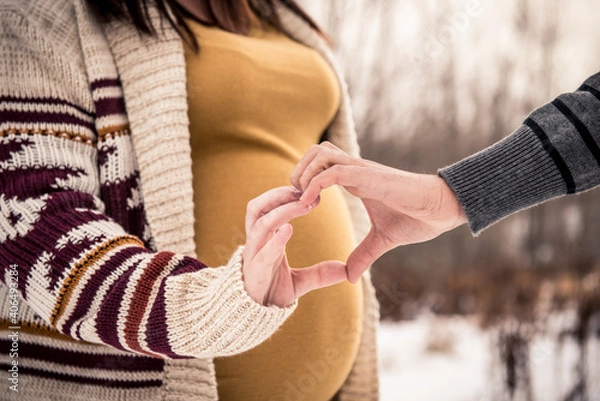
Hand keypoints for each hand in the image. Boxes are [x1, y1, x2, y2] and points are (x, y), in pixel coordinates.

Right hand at [242, 186, 348, 306]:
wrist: (252, 319)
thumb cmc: (270, 293)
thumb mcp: (299, 282)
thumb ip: (319, 274)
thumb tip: (345, 271)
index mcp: (264, 239)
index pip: (268, 207)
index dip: (284, 196)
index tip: (307, 189)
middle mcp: (255, 242)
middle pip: (257, 207)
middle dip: (277, 195)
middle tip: (302, 189)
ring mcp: (253, 256)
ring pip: (260, 224)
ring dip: (281, 211)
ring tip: (302, 204)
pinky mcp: (255, 272)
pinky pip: (263, 252)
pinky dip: (275, 240)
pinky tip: (289, 230)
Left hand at [290, 142, 467, 281]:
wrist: (443, 210)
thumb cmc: (417, 218)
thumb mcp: (382, 240)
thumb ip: (363, 254)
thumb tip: (350, 277)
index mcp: (356, 180)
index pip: (320, 164)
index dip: (305, 181)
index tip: (301, 207)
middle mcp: (355, 170)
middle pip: (315, 151)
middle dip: (299, 173)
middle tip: (298, 201)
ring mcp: (361, 170)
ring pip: (320, 153)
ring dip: (306, 174)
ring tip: (305, 201)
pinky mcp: (369, 177)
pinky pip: (333, 172)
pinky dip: (316, 184)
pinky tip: (311, 203)